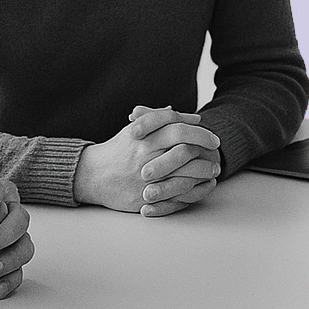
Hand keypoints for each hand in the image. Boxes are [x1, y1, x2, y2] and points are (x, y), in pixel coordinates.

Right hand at [75, 106, 220, 216]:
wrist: (93, 176)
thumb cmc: (117, 151)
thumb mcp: (134, 130)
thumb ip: (156, 119)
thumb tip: (180, 112)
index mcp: (143, 136)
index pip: (176, 126)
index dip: (197, 129)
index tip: (210, 133)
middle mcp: (145, 155)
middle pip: (183, 147)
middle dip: (204, 147)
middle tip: (216, 148)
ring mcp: (146, 177)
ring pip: (183, 172)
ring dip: (202, 169)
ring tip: (213, 168)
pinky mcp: (146, 196)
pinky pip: (176, 194)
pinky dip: (193, 190)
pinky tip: (202, 185)